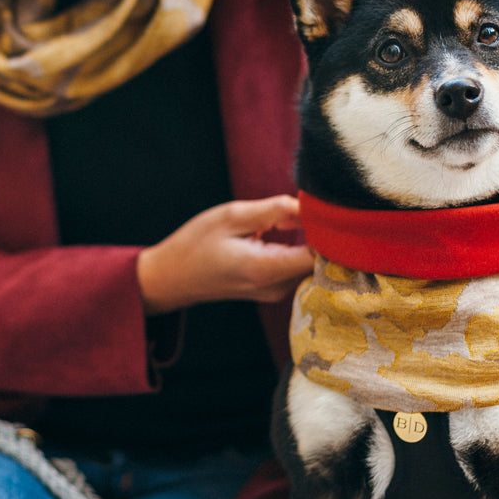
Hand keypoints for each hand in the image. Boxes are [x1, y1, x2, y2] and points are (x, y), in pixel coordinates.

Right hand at [136, 196, 315, 315]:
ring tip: (282, 219)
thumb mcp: (231, 216)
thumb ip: (274, 210)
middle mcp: (276, 287)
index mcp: (267, 269)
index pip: (322, 255)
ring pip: (310, 262)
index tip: (318, 209)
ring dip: (305, 238)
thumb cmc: (194, 245)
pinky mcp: (272, 289)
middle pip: (320, 259)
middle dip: (318, 231)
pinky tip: (276, 232)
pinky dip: (295, 246)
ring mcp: (275, 291)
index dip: (327, 230)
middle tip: (299, 208)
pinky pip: (296, 266)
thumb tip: (309, 206)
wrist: (171, 278)